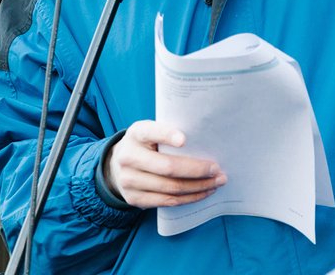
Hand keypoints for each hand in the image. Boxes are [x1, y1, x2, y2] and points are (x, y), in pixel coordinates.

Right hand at [104, 120, 226, 208]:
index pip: (151, 132)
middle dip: (197, 170)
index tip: (184, 140)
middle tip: (217, 169)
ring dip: (198, 187)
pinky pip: (167, 201)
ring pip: (171, 188)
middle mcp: (129, 157)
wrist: (117, 165)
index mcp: (136, 134)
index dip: (167, 136)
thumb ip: (169, 133)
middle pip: (168, 168)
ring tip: (216, 182)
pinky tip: (202, 192)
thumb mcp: (151, 132)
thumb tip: (205, 143)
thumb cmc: (145, 144)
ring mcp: (129, 180)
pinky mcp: (134, 199)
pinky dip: (189, 198)